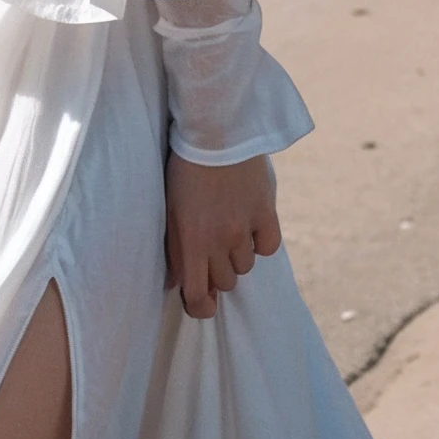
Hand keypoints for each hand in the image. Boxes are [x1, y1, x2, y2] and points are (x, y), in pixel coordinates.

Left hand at [165, 151, 280, 318]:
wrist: (214, 131)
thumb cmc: (184, 168)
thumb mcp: (169, 209)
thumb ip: (174, 249)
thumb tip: (175, 281)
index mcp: (191, 242)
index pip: (197, 297)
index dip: (199, 307)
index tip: (201, 302)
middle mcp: (219, 241)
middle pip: (225, 283)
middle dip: (216, 272)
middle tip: (211, 250)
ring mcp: (244, 228)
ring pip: (245, 267)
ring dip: (237, 255)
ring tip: (228, 228)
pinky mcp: (266, 213)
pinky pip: (268, 247)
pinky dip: (261, 242)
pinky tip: (252, 225)